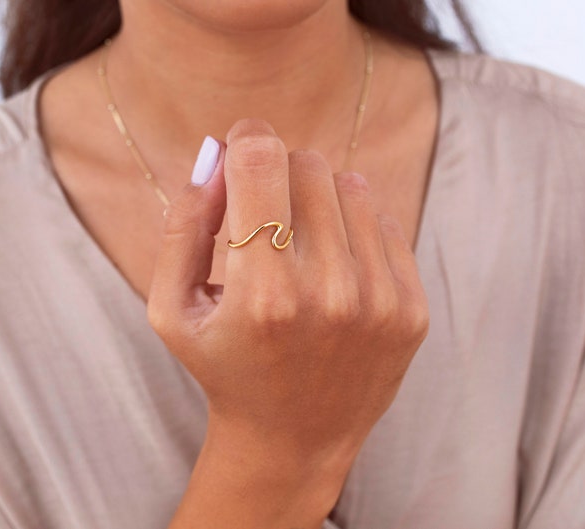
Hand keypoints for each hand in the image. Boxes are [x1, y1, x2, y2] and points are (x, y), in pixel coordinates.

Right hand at [148, 119, 428, 526]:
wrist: (293, 440)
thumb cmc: (224, 368)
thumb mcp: (173, 310)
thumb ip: (182, 227)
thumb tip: (214, 156)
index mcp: (261, 294)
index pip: (262, 161)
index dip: (246, 137)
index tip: (241, 144)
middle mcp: (327, 293)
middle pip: (308, 165)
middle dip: (277, 173)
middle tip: (264, 209)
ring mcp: (378, 302)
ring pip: (350, 186)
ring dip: (318, 199)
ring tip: (298, 242)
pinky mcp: (411, 309)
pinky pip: (384, 220)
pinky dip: (353, 228)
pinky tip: (332, 265)